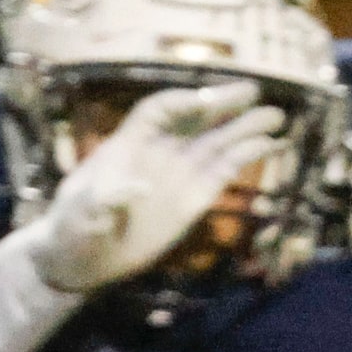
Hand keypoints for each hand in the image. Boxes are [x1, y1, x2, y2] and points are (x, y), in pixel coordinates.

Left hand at [30, 81, 284, 293]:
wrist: (81, 260)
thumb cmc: (73, 230)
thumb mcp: (81, 215)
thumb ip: (105, 199)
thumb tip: (139, 186)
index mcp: (127, 146)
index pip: (157, 111)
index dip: (181, 103)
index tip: (207, 101)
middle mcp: (157, 152)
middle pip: (193, 118)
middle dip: (222, 104)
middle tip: (254, 92)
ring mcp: (177, 174)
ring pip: (215, 142)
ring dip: (244, 128)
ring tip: (277, 119)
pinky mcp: (193, 199)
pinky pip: (223, 171)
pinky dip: (245, 157)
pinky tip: (269, 146)